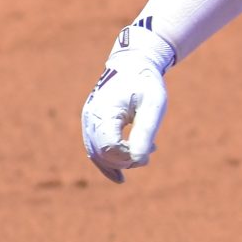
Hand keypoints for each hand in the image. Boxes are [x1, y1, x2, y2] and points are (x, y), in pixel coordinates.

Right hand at [80, 23, 175, 182]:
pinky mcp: (91, 124)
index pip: (109, 147)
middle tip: (150, 153)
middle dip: (126, 160)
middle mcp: (90, 117)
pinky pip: (94, 149)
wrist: (133, 65)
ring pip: (96, 154)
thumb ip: (145, 132)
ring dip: (119, 162)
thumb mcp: (153, 105)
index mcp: (104, 110)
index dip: (128, 155)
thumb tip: (138, 160)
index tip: (151, 150)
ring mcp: (88, 120)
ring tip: (143, 157)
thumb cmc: (145, 83)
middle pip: (101, 153)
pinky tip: (121, 175)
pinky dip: (108, 162)